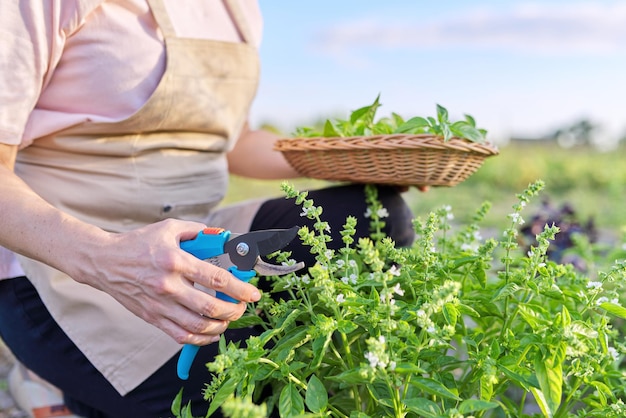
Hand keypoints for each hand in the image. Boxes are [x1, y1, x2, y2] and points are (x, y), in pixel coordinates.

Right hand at [73, 219, 260, 345]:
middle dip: (234, 310)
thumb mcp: (169, 228)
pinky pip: (180, 335)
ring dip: (220, 326)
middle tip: (243, 306)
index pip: (215, 278)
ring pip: (197, 326)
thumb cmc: (139, 243)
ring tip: (229, 319)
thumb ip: (198, 232)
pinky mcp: (152, 317)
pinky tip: (210, 332)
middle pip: (210, 307)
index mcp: (175, 261)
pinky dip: (200, 338)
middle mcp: (167, 285)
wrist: (104, 262)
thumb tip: (224, 239)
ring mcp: (159, 305)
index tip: (253, 293)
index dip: (239, 288)